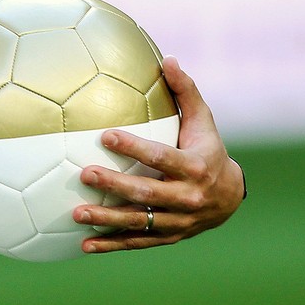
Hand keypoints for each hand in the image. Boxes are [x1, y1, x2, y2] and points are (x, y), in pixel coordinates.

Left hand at [73, 57, 244, 252]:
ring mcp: (177, 221)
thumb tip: (168, 59)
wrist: (229, 197)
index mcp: (195, 167)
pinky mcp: (168, 236)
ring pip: (138, 222)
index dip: (134, 148)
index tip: (105, 136)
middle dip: (114, 186)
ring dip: (106, 220)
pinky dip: (111, 245)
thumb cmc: (207, 148)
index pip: (161, 157)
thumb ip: (186, 92)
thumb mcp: (203, 120)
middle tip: (83, 174)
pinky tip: (83, 245)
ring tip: (76, 214)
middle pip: (146, 193)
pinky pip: (137, 242)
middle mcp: (187, 197)